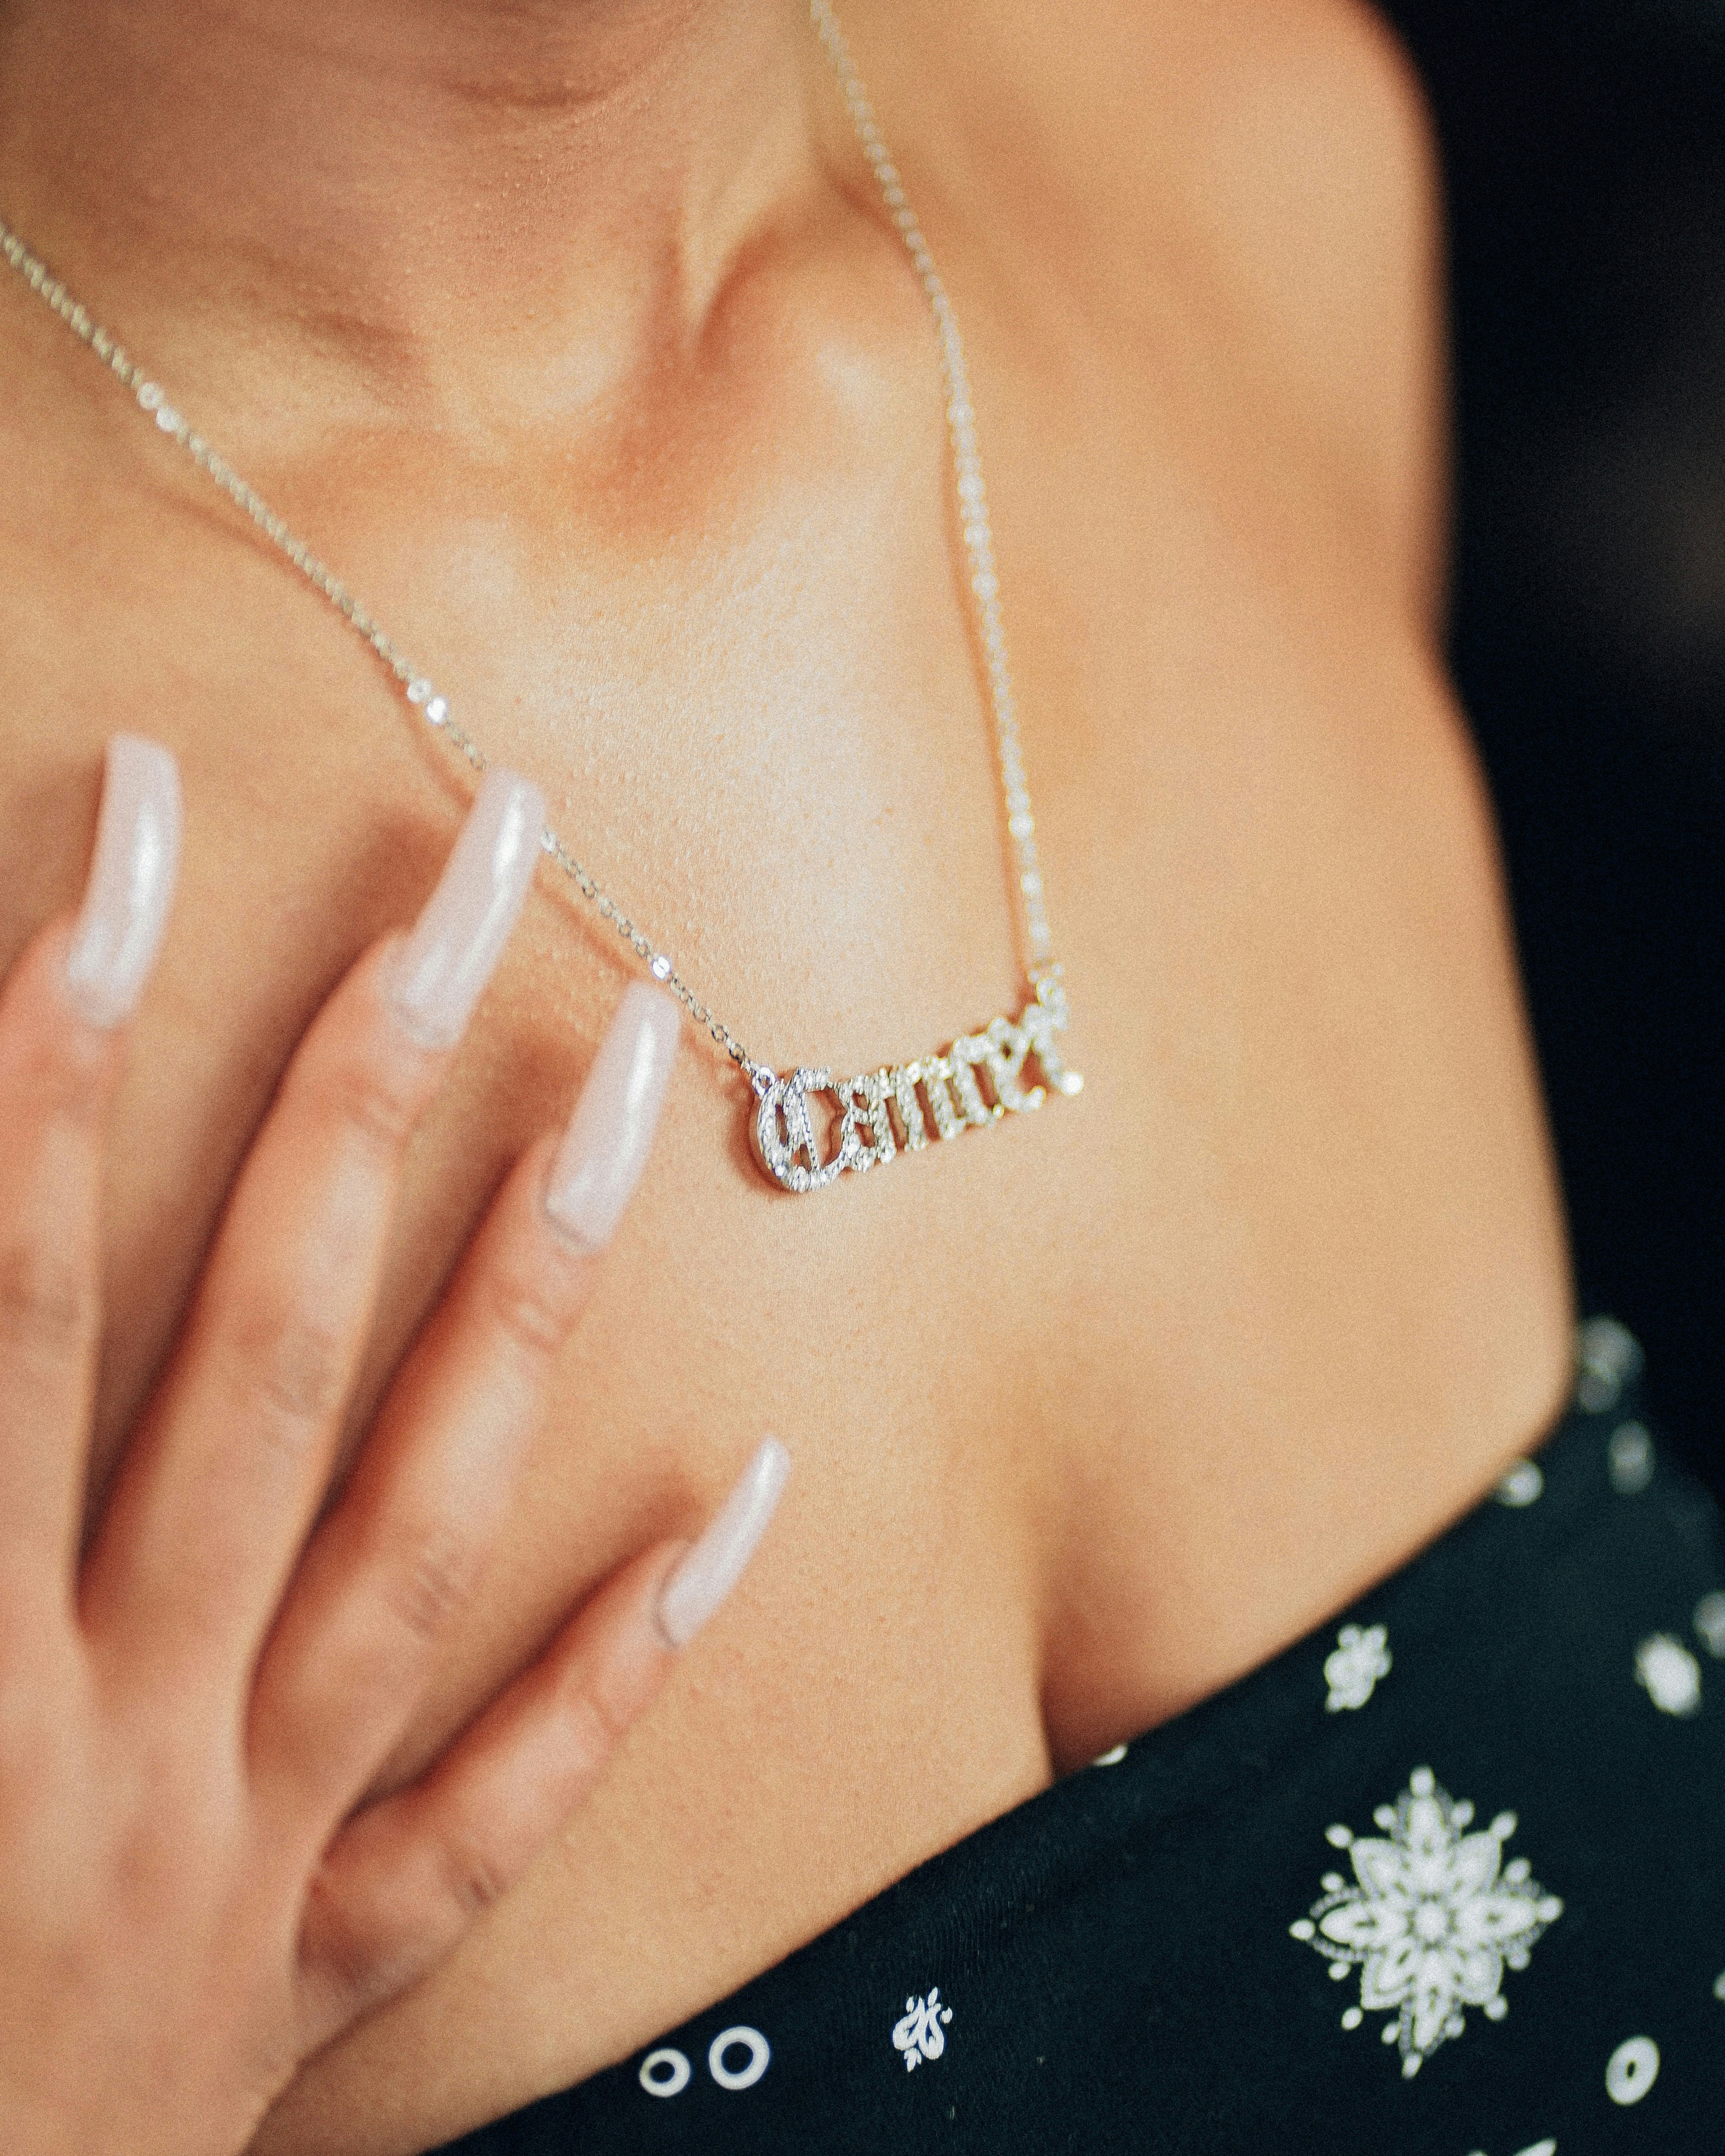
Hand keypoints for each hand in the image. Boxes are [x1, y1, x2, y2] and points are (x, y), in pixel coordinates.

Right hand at [0, 737, 787, 2155]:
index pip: (8, 1301)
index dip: (51, 1051)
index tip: (140, 834)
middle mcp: (109, 1743)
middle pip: (256, 1348)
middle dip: (352, 1083)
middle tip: (472, 860)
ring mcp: (238, 1857)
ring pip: (419, 1521)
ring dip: (528, 1283)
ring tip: (633, 1068)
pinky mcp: (309, 1973)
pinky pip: (502, 1804)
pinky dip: (628, 1655)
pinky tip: (746, 1488)